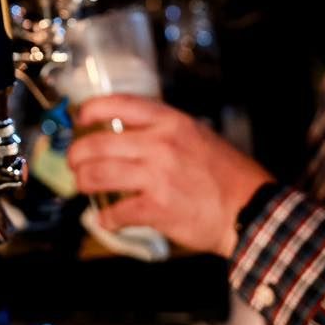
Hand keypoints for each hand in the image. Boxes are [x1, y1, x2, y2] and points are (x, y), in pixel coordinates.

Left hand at [68, 94, 271, 257]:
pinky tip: (107, 219)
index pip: (119, 104)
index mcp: (170, 122)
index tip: (80, 118)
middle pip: (98, 143)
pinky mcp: (156, 207)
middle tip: (74, 161)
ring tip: (83, 185)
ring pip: (99, 175)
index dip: (91, 110)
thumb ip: (164, 131)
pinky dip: (107, 218)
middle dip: (77, 154)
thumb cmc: (227, 174)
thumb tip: (129, 134)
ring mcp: (157, 176)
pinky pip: (118, 211)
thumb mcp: (197, 135)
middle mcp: (160, 144)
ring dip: (84, 182)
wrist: (250, 208)